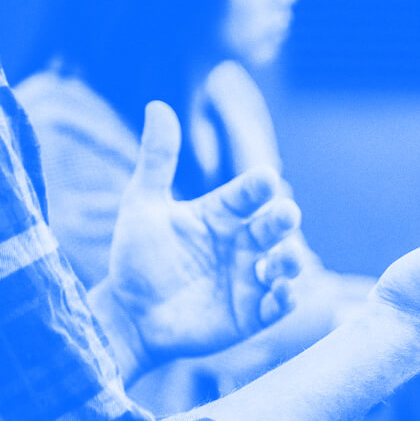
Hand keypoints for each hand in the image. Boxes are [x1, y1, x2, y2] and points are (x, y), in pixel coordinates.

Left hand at [105, 101, 301, 368]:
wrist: (128, 315)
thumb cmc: (137, 258)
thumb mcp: (142, 205)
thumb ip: (157, 160)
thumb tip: (158, 105)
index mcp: (222, 214)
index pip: (247, 193)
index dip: (257, 186)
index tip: (265, 177)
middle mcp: (242, 243)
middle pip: (273, 226)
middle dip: (283, 219)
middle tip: (285, 214)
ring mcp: (250, 278)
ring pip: (284, 264)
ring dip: (290, 260)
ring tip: (286, 258)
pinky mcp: (252, 313)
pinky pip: (277, 305)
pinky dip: (285, 298)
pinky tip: (282, 292)